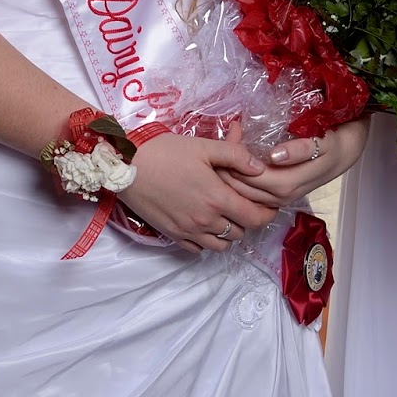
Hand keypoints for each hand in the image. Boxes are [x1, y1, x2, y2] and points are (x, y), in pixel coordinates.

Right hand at [119, 133, 276, 252]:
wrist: (126, 166)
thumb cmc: (165, 152)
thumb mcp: (203, 146)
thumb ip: (235, 155)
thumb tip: (260, 167)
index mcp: (217, 198)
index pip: (255, 218)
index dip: (268, 213)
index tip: (270, 204)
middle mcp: (206, 221)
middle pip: (240, 233)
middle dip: (248, 221)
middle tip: (246, 205)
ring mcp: (189, 231)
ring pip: (221, 245)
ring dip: (229, 233)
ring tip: (225, 215)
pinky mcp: (173, 235)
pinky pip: (199, 249)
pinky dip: (207, 241)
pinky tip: (204, 224)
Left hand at [227, 117, 370, 207]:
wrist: (346, 153)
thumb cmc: (331, 144)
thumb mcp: (321, 143)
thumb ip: (299, 150)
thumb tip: (275, 156)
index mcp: (287, 185)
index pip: (249, 178)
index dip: (235, 159)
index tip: (232, 132)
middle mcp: (279, 197)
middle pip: (241, 189)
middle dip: (226, 166)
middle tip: (223, 137)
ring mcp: (277, 199)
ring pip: (242, 193)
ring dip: (228, 174)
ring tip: (224, 146)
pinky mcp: (276, 195)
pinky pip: (249, 192)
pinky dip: (237, 177)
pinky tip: (233, 159)